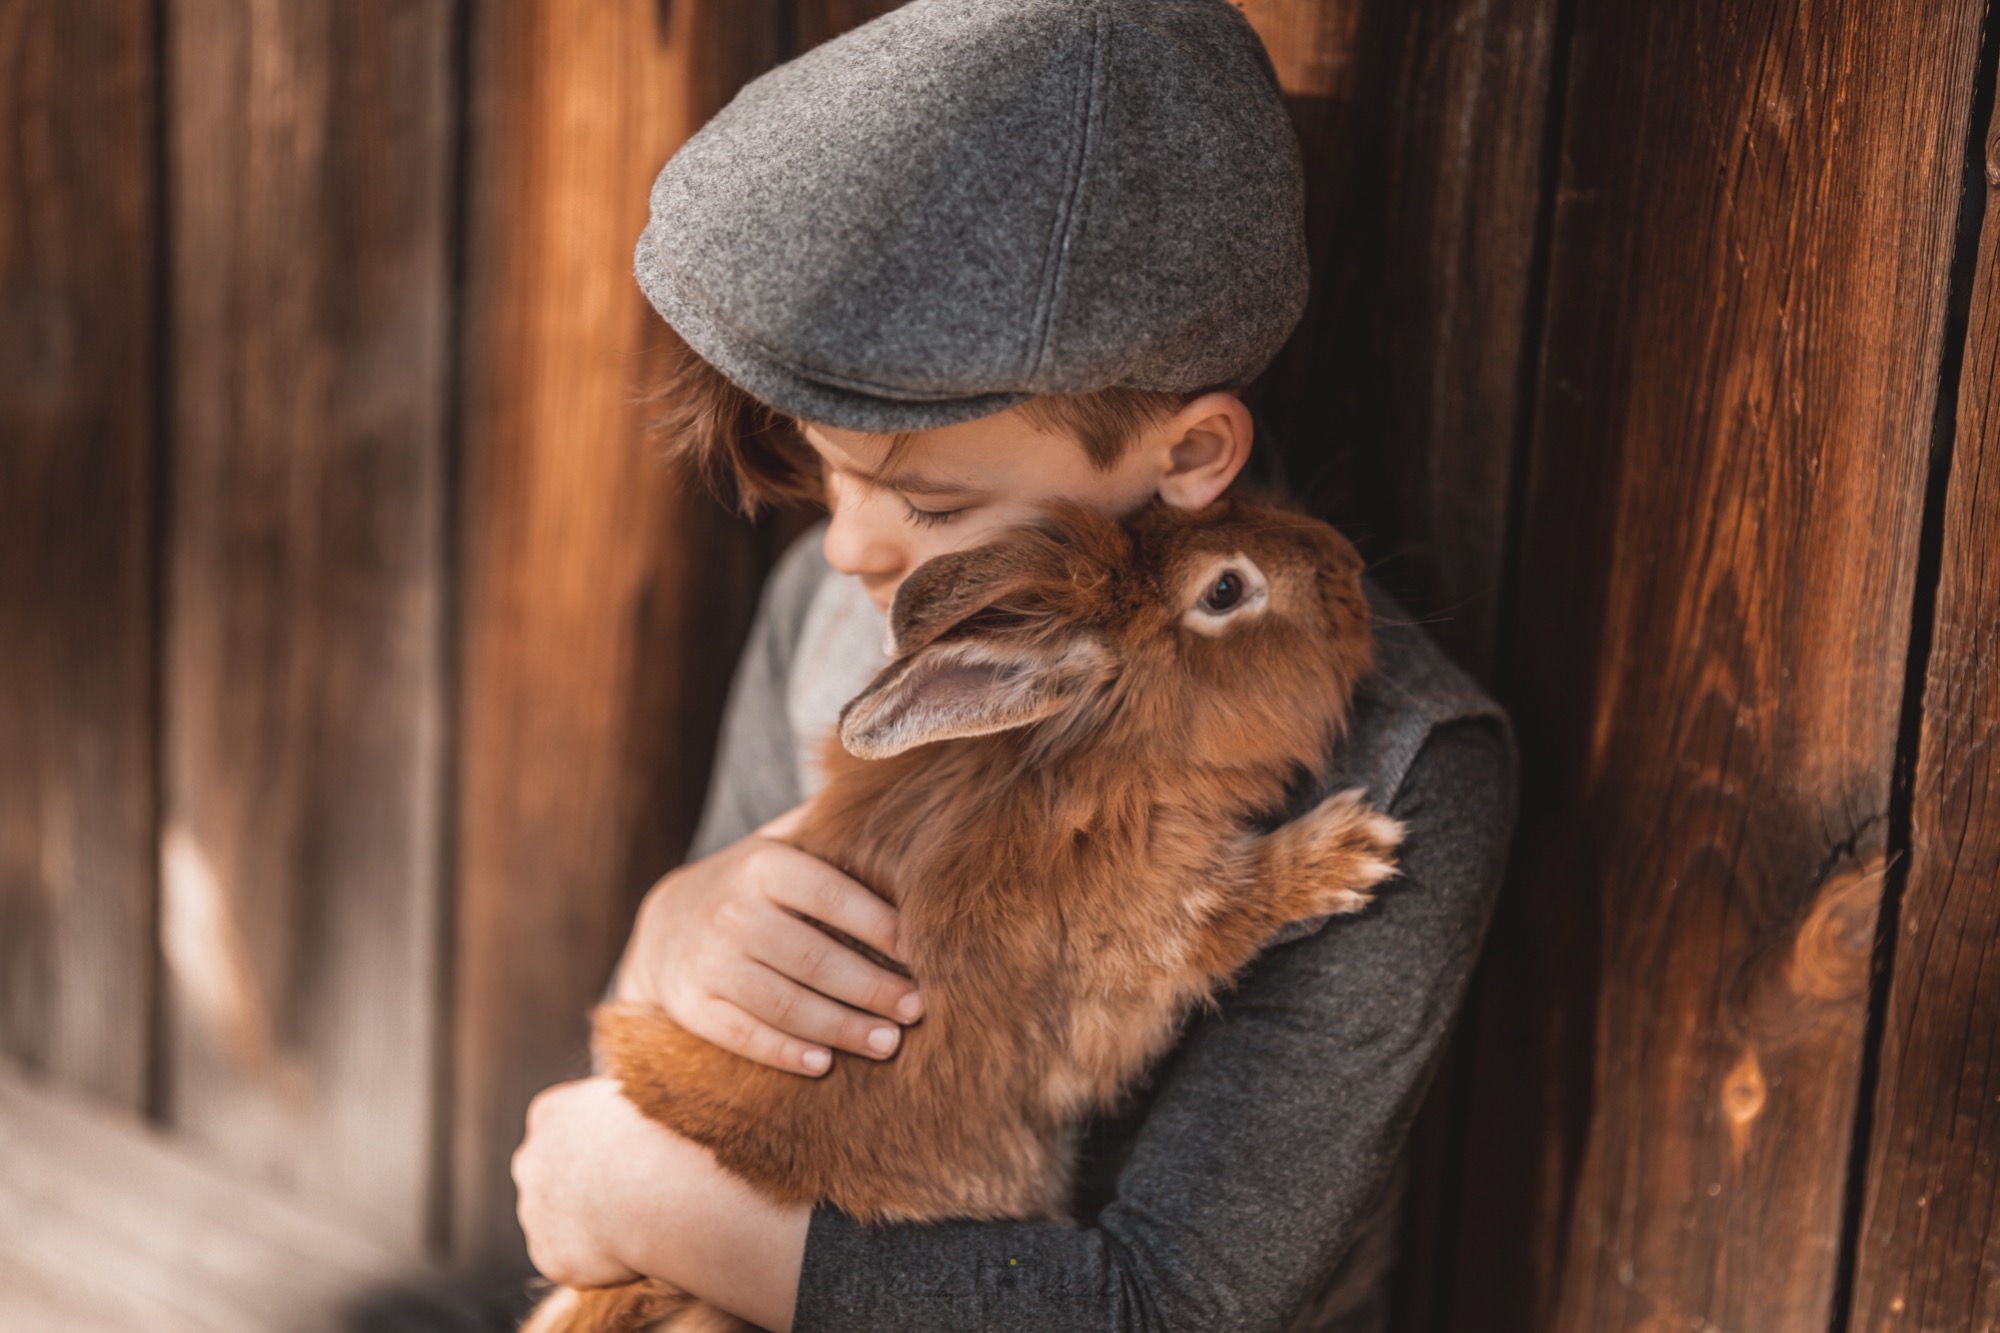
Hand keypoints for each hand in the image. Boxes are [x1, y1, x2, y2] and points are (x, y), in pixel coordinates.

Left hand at [512, 1077, 809, 1330]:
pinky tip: (632, 1249)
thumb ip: (625, 1099)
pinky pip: (573, 1260)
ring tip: (641, 1220)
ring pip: (560, 1220)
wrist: (661, 1186)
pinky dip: (598, 1261)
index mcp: (551, 1113)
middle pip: (553, 1174)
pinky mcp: (548, 1255)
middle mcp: (531, 1159)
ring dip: (590, 1224)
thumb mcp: (644, 1088)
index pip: (564, 1128)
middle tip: (634, 1192)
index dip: (600, 1143)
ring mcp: (534, 1210)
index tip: (631, 1155)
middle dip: (583, 1185)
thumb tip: (649, 1087)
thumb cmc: (667, 1129)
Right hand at [617, 806, 923, 1075]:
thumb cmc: (753, 886)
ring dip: (841, 1027)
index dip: (882, 927)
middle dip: (873, 988)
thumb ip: (830, 830)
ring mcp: (707, 962)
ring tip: (888, 1043)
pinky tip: (824, 1063)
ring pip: (784, 1003)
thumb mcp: (781, 844)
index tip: (924, 951)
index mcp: (764, 866)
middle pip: (814, 959)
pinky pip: (743, 1035)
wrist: (665, 921)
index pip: (833, 897)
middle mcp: (732, 911)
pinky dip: (784, 1052)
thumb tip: (907, 800)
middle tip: (918, 1008)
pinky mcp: (690, 1006)